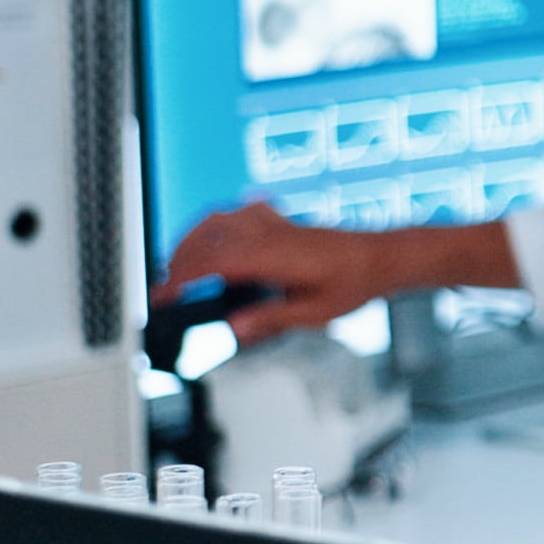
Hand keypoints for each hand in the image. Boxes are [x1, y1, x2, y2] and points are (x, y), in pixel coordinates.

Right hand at [157, 204, 514, 342]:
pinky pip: (237, 213)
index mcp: (272, 256)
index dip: (180, 280)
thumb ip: (271, 320)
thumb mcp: (315, 313)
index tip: (161, 298)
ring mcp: (273, 224)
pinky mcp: (280, 221)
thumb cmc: (354, 283)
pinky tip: (212, 241)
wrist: (382, 257)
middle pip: (205, 240)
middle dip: (176, 263)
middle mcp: (267, 234)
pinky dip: (215, 226)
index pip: (211, 264)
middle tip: (164, 291)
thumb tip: (234, 329)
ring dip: (191, 241)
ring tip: (179, 267)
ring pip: (216, 221)